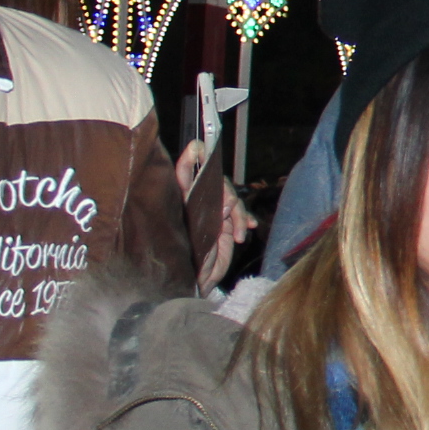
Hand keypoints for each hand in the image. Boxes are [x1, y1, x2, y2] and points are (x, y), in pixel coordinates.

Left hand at [176, 140, 252, 292]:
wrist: (195, 283)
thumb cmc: (182, 262)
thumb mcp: (188, 235)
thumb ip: (203, 212)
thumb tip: (224, 200)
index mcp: (180, 201)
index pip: (184, 171)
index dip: (191, 157)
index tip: (198, 146)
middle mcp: (196, 203)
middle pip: (215, 182)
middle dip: (226, 193)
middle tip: (228, 212)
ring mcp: (211, 212)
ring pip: (230, 197)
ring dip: (238, 212)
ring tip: (239, 231)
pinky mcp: (225, 224)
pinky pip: (239, 213)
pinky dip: (245, 219)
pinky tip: (248, 228)